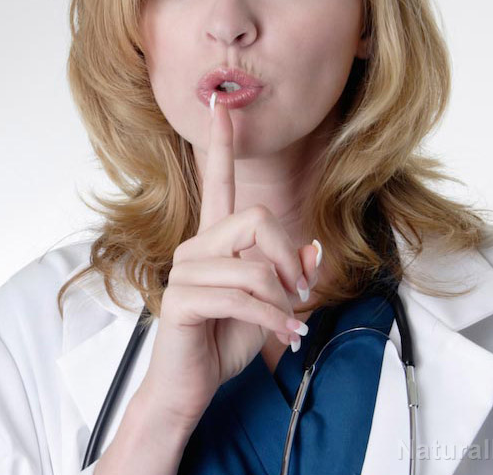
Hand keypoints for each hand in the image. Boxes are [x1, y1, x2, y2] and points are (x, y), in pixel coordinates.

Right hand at [138, 96, 321, 427]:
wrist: (187, 388)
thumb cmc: (220, 343)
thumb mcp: (268, 307)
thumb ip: (286, 276)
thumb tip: (312, 251)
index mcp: (213, 242)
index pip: (217, 182)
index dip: (221, 143)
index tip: (221, 104)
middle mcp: (194, 248)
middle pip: (257, 219)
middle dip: (288, 259)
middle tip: (298, 295)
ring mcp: (183, 273)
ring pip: (253, 265)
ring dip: (282, 300)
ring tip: (288, 324)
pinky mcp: (180, 300)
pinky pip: (241, 297)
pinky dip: (272, 319)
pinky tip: (284, 336)